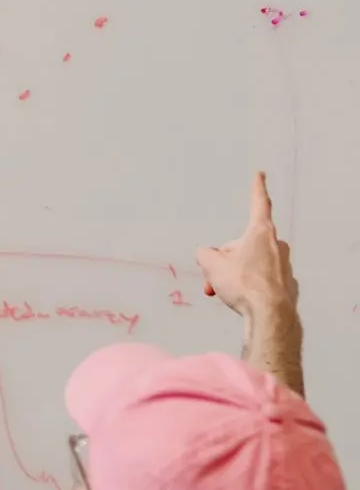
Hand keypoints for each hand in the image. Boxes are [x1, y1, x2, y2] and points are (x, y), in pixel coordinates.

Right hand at [195, 172, 296, 317]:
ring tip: (224, 292)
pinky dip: (247, 287)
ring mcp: (283, 265)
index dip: (257, 188)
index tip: (260, 174)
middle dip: (225, 260)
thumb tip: (207, 255)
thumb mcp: (211, 265)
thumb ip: (205, 254)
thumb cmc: (244, 285)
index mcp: (260, 233)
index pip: (259, 204)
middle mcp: (276, 245)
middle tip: (212, 277)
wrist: (269, 315)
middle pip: (242, 245)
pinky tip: (242, 300)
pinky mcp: (285, 285)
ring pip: (249, 265)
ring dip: (232, 275)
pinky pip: (259, 281)